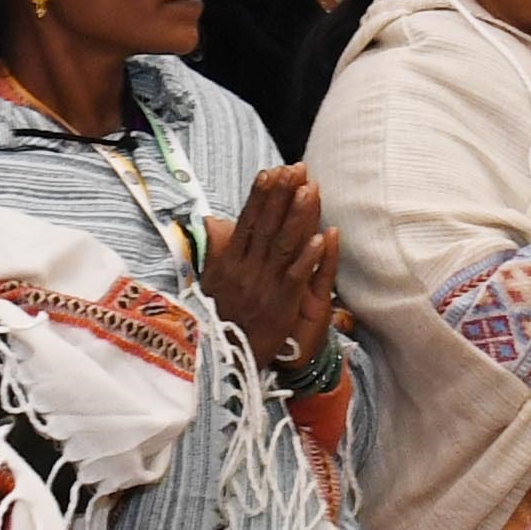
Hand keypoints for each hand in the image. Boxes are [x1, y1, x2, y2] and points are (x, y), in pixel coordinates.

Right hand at [202, 164, 336, 356]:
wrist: (222, 360)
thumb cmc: (220, 318)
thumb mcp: (211, 281)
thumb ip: (218, 250)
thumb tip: (214, 221)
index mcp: (230, 262)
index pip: (247, 221)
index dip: (261, 196)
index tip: (272, 171)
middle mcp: (245, 270)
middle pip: (266, 226)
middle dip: (281, 196)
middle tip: (295, 169)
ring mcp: (262, 287)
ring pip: (281, 246)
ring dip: (297, 217)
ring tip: (310, 191)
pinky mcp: (279, 306)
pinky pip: (294, 277)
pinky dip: (306, 258)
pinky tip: (319, 238)